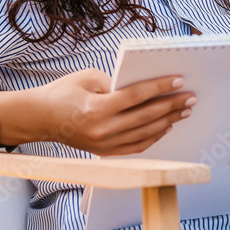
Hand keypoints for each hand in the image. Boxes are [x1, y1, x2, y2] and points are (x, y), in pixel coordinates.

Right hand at [27, 69, 195, 155]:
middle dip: (171, 106)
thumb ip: (116, 82)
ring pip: (145, 134)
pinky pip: (136, 147)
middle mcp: (102, 130)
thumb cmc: (62, 93)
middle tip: (190, 98)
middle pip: (146, 116)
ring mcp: (104, 144)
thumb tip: (144, 87)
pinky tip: (165, 126)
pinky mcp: (104, 153)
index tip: (178, 80)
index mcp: (97, 108)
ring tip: (183, 111)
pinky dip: (153, 137)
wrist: (39, 118)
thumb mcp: (87, 77)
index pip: (136, 96)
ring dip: (167, 121)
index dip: (160, 87)